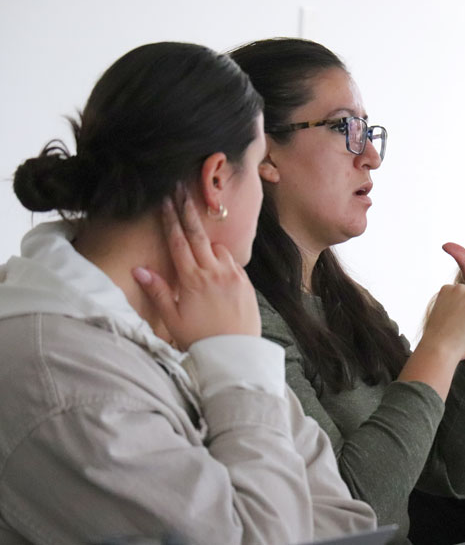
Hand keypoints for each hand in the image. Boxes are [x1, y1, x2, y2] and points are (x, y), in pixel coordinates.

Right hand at [132, 187, 260, 348]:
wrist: (234, 354)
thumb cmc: (199, 339)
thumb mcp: (173, 318)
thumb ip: (157, 291)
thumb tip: (138, 269)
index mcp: (192, 279)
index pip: (178, 242)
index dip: (171, 219)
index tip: (166, 200)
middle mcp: (214, 272)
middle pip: (198, 235)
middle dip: (188, 211)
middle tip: (182, 191)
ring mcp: (233, 276)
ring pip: (218, 249)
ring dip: (208, 244)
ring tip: (200, 246)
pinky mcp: (246, 283)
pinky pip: (233, 263)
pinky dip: (224, 261)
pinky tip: (217, 267)